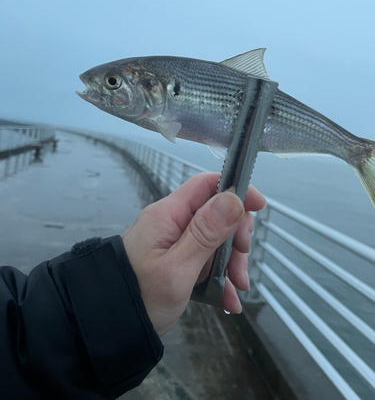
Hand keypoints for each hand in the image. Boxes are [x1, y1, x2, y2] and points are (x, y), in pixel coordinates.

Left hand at [121, 172, 265, 336]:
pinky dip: (220, 277)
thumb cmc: (139, 297)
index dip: (236, 189)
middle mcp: (172, 222)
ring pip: (216, 239)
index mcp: (168, 214)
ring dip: (231, 263)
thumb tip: (234, 198)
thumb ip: (206, 233)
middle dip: (236, 237)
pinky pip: (205, 260)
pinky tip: (227, 299)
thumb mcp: (178, 268)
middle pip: (217, 213)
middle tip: (241, 264)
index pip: (207, 184)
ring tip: (236, 289)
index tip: (259, 207)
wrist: (108, 328)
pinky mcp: (177, 260)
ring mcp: (175, 242)